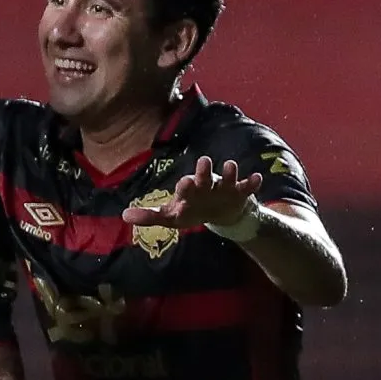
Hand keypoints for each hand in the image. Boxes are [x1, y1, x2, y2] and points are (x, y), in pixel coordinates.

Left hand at [122, 156, 262, 227]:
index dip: (185, 186)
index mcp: (189, 191)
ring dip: (230, 172)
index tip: (184, 182)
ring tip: (231, 166)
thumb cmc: (191, 210)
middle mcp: (206, 185)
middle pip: (204, 176)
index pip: (185, 187)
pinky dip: (252, 182)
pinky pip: (247, 186)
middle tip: (204, 162)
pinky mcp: (239, 193)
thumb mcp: (171, 217)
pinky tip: (256, 178)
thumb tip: (123, 216)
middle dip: (203, 171)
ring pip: (227, 177)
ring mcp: (223, 187)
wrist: (219, 212)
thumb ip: (149, 217)